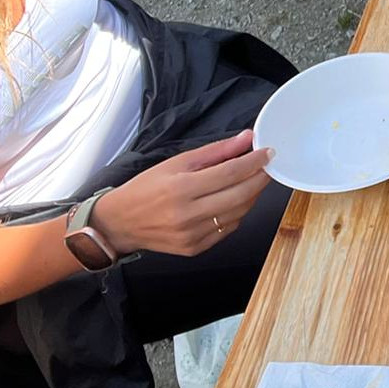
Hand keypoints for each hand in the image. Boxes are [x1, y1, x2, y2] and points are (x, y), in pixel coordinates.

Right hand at [92, 131, 271, 255]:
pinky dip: (237, 212)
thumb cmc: (145, 189)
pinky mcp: (195, 248)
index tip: (268, 152)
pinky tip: (234, 200)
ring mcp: (193, 235)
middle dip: (260, 178)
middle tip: (267, 167)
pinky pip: (228, 229)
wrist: (119, 223)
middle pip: (241, 194)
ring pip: (238, 213)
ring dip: (251, 195)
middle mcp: (188, 214)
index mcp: (181, 189)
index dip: (255, 161)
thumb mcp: (176, 163)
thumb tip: (245, 139)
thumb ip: (215, 151)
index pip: (231, 172)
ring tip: (251, 181)